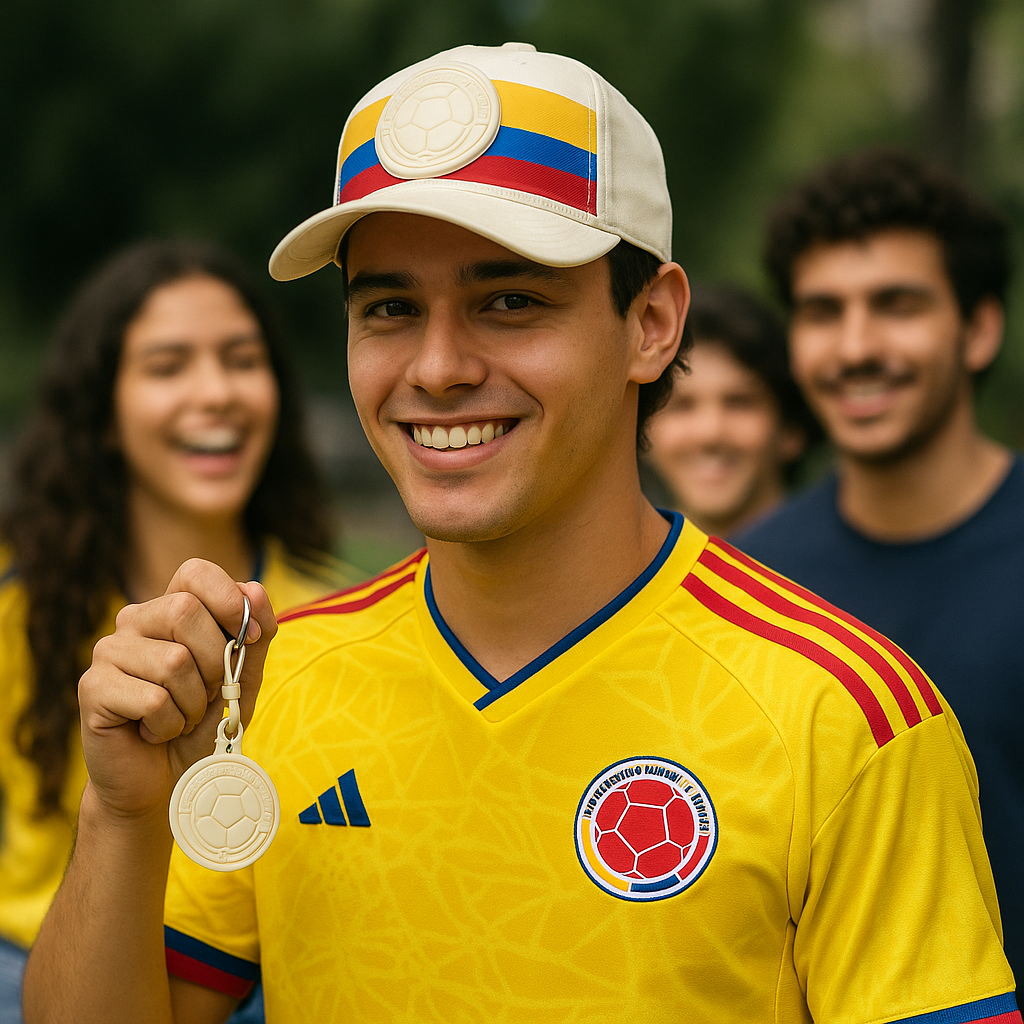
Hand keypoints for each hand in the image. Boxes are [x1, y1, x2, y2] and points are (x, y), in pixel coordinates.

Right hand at [78, 559, 277, 819]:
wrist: (167, 782)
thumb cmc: (203, 724)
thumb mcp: (243, 677)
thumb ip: (255, 636)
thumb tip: (255, 590)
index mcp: (169, 608)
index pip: (194, 572)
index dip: (228, 598)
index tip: (253, 635)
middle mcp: (134, 621)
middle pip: (185, 612)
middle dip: (214, 662)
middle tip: (206, 694)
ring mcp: (108, 652)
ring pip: (173, 661)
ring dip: (192, 702)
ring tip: (180, 717)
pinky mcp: (93, 688)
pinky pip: (153, 700)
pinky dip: (169, 725)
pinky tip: (155, 732)